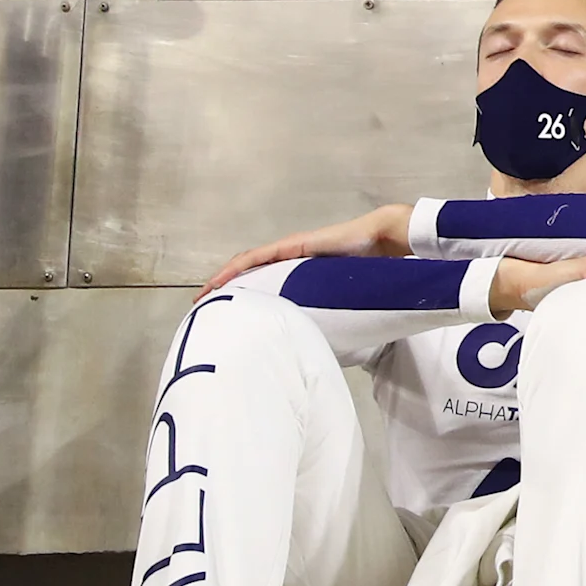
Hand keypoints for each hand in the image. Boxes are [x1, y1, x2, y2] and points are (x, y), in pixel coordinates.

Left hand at [196, 204, 411, 300]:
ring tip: (204, 295)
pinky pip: (257, 257)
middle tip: (204, 309)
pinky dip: (237, 268)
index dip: (241, 295)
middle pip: (247, 272)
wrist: (380, 240)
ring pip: (246, 264)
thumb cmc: (368, 269)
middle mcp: (289, 259)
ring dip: (223, 278)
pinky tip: (222, 279)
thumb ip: (331, 313)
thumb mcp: (343, 297)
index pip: (263, 282)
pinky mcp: (291, 245)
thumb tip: (329, 345)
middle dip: (223, 288)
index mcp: (299, 273)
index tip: (224, 314)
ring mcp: (288, 249)